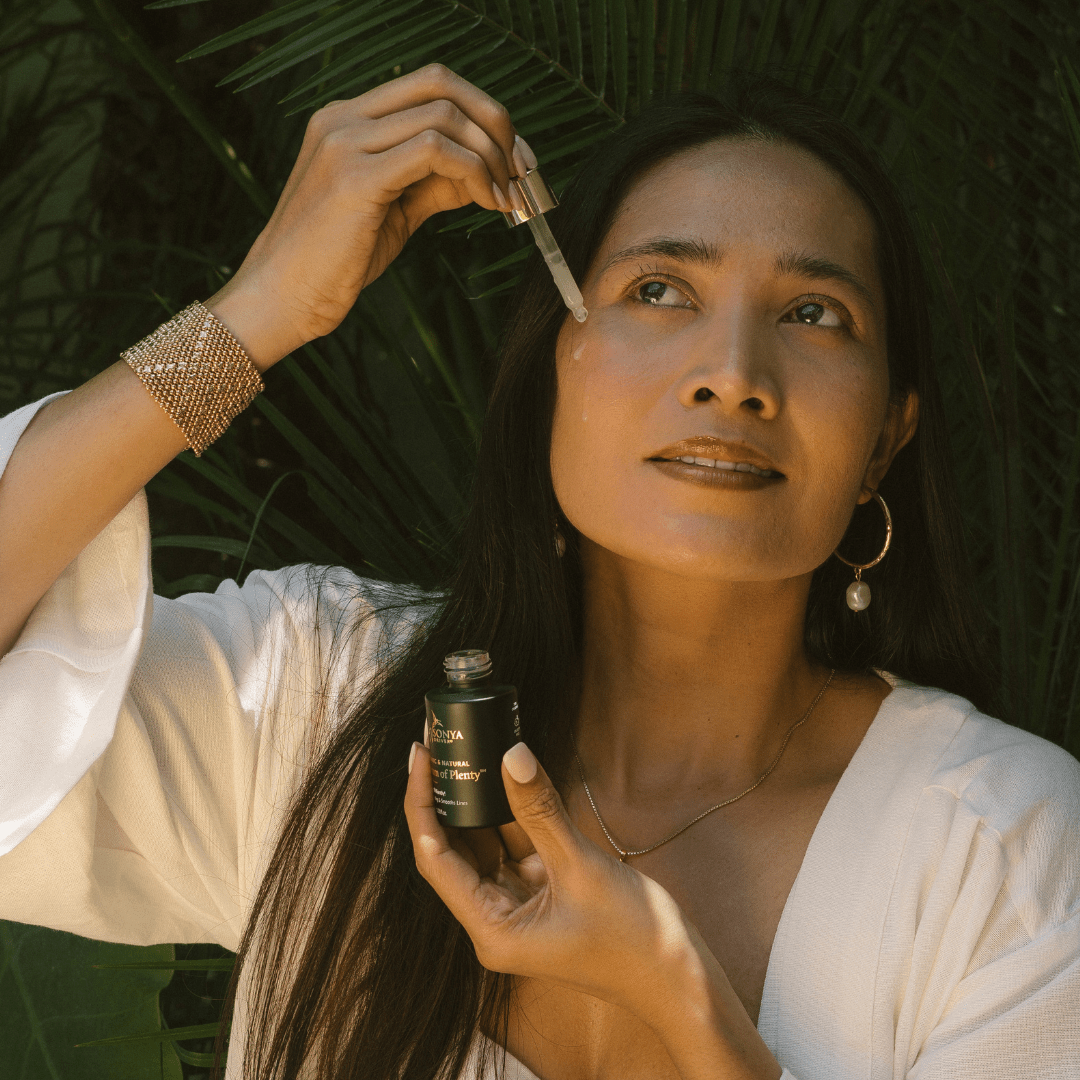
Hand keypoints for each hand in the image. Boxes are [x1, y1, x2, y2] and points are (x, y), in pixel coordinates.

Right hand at [205, 64, 530, 369]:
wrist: (281, 299)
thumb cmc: (334, 263)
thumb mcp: (393, 214)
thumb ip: (433, 185)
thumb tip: (483, 175)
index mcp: (348, 120)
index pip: (429, 85)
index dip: (482, 113)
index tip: (514, 157)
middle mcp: (343, 119)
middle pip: (440, 83)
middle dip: (495, 121)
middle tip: (521, 169)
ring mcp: (345, 143)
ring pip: (443, 114)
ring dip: (490, 154)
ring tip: (506, 198)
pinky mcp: (355, 178)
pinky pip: (434, 151)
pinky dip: (474, 172)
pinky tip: (488, 203)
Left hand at [403, 739, 698, 1018]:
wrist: (677, 978)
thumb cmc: (631, 938)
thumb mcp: (580, 866)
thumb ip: (540, 809)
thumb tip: (511, 754)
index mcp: (490, 930)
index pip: (435, 858)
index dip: (421, 803)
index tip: (421, 755)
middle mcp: (494, 922)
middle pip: (453, 849)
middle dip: (445, 796)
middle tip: (440, 740)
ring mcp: (517, 909)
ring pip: (484, 845)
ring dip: (478, 801)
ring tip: (467, 748)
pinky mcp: (541, 896)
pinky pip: (514, 847)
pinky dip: (510, 814)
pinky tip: (506, 775)